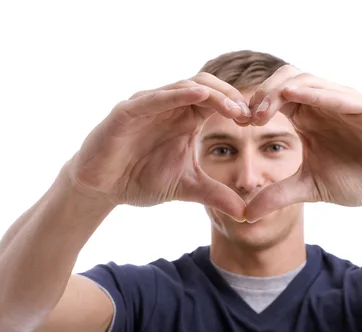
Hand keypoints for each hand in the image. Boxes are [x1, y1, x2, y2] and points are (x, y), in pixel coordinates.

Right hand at [66, 73, 251, 220]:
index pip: (217, 103)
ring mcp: (148, 105)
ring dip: (211, 94)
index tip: (259, 122)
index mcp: (185, 119)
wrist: (102, 189)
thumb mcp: (187, 188)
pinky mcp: (127, 112)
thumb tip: (247, 214)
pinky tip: (196, 95)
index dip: (239, 108)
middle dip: (231, 98)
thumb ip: (216, 195)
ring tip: (234, 107)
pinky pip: (153, 98)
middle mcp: (169, 106)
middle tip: (252, 114)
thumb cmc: (141, 179)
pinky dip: (175, 94)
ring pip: (184, 86)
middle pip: (206, 87)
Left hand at [244, 66, 361, 221]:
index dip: (255, 104)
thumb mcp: (309, 187)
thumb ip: (278, 195)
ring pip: (310, 81)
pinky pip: (341, 96)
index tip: (237, 122)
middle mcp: (324, 103)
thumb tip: (245, 214)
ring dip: (283, 91)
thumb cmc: (356, 178)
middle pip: (288, 79)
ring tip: (262, 110)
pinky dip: (318, 93)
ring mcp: (346, 103)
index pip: (277, 96)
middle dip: (263, 94)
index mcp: (308, 116)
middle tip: (245, 116)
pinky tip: (296, 95)